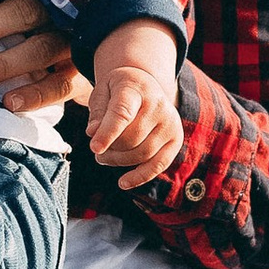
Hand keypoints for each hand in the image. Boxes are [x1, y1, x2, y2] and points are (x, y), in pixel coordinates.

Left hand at [0, 0, 78, 117]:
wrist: (92, 49)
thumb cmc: (31, 19)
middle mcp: (55, 9)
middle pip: (25, 12)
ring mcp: (70, 42)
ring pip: (39, 49)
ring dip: (4, 63)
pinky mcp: (78, 74)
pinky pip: (59, 86)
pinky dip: (35, 94)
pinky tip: (9, 102)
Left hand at [84, 22, 183, 187]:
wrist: (144, 84)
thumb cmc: (118, 90)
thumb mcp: (102, 91)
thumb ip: (97, 112)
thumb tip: (92, 133)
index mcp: (136, 88)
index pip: (122, 113)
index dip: (108, 132)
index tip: (94, 148)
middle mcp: (158, 105)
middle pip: (131, 139)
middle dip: (109, 150)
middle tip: (96, 151)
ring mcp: (170, 122)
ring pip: (142, 154)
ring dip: (119, 162)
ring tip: (105, 157)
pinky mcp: (176, 139)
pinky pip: (159, 164)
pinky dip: (141, 176)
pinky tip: (123, 183)